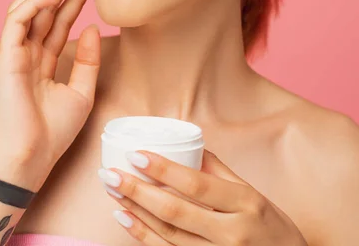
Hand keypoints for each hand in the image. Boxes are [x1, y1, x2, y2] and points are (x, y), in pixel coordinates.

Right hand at [0, 0, 100, 187]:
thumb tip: (95, 28)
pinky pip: (17, 20)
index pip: (60, 20)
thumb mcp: (82, 92)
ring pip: (27, 7)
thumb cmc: (54, 132)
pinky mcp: (6, 55)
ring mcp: (16, 52)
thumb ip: (88, 60)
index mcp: (45, 60)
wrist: (32, 157)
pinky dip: (34, 3)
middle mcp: (30, 52)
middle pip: (45, 9)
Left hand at [99, 149, 307, 244]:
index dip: (164, 170)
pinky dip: (144, 237)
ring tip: (112, 193)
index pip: (197, 185)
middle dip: (137, 191)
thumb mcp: (255, 195)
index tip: (136, 155)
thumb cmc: (273, 228)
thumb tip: (191, 147)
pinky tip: (126, 220)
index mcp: (245, 202)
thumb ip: (221, 172)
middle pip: (176, 212)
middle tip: (110, 175)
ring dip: (135, 213)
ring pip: (168, 236)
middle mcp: (232, 233)